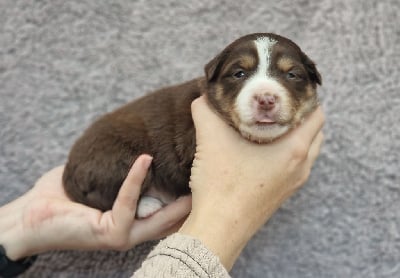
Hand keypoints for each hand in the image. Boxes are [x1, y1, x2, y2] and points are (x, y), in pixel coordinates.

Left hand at [0, 155, 190, 259]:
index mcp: (133, 223)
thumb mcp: (98, 182)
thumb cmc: (61, 199)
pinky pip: (129, 201)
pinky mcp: (111, 233)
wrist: (29, 218)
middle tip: (207, 173)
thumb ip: (118, 172)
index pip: (168, 214)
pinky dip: (136, 178)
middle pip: (173, 220)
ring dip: (176, 192)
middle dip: (192, 199)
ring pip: (160, 217)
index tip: (199, 175)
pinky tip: (144, 158)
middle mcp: (133, 233)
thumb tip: (137, 147)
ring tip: (190, 166)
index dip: (186, 197)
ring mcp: (124, 236)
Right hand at [180, 96, 323, 269]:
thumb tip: (202, 97)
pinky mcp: (279, 195)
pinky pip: (291, 167)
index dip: (305, 97)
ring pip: (303, 152)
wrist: (218, 228)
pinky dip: (283, 154)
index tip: (286, 89)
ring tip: (266, 125)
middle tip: (275, 105)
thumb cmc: (222, 185)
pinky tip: (258, 151)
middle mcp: (300, 167)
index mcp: (294, 150)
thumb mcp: (211, 139)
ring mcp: (292, 184)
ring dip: (291, 136)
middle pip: (313, 133)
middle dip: (298, 116)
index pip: (317, 115)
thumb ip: (205, 110)